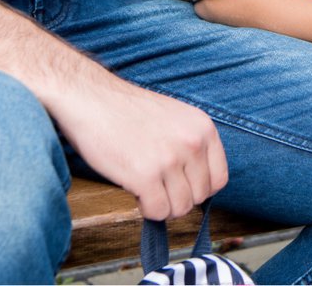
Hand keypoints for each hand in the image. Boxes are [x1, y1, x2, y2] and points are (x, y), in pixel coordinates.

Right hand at [53, 74, 227, 221]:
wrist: (92, 99)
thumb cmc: (129, 111)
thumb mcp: (175, 119)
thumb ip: (191, 145)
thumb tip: (199, 185)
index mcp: (203, 128)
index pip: (219, 179)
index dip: (199, 189)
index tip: (182, 186)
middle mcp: (192, 143)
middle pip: (200, 197)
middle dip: (179, 198)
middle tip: (158, 187)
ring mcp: (169, 160)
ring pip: (180, 208)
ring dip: (163, 206)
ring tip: (146, 189)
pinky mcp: (145, 176)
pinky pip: (158, 212)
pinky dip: (147, 210)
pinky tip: (136, 192)